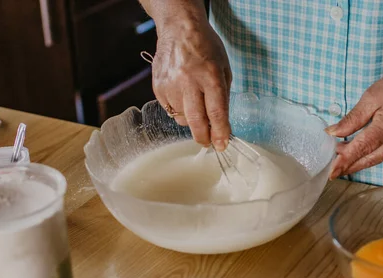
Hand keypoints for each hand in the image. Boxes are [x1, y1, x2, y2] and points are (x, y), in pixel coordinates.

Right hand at [152, 21, 231, 150]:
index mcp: (210, 75)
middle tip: (209, 143)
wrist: (179, 28)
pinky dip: (179, 109)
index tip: (222, 145)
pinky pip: (170, 110)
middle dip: (204, 138)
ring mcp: (170, 85)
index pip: (216, 112)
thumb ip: (223, 96)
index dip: (220, 132)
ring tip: (195, 102)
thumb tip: (221, 124)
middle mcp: (188, 81)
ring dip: (192, 119)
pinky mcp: (158, 87)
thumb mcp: (224, 68)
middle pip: (196, 121)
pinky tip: (183, 94)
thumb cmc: (206, 47)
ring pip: (182, 118)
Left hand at [325, 63, 382, 178]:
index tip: (332, 171)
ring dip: (357, 161)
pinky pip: (382, 154)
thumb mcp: (371, 97)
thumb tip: (333, 132)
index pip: (363, 148)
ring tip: (338, 157)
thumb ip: (352, 118)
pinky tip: (355, 151)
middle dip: (349, 166)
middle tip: (332, 170)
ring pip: (375, 159)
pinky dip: (367, 155)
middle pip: (369, 159)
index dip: (346, 161)